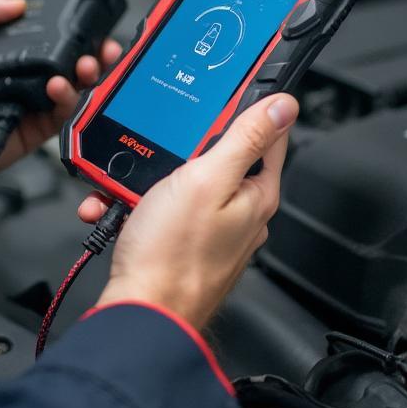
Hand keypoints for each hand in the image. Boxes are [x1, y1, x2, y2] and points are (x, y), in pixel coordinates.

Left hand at [0, 0, 120, 186]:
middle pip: (71, 61)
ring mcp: (31, 102)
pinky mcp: (34, 130)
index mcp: (6, 49)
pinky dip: (68, 100)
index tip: (88, 20)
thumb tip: (16, 0)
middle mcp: (23, 74)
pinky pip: (62, 115)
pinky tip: (58, 86)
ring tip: (86, 65)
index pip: (49, 34)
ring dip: (88, 74)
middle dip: (94, 52)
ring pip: (75, 87)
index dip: (72, 28)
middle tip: (102, 47)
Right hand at [81, 95, 297, 330]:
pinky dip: (139, 204)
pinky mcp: (183, 243)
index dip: (249, 108)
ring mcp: (212, 229)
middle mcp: (242, 213)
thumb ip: (245, 139)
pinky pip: (163, 209)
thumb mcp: (207, 180)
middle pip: (220, 156)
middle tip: (163, 146)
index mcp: (257, 194)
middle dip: (184, 146)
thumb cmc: (173, 256)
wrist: (140, 313)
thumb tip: (284, 106)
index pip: (269, 134)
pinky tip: (122, 208)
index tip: (225, 95)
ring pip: (185, 182)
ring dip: (152, 176)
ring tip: (132, 183)